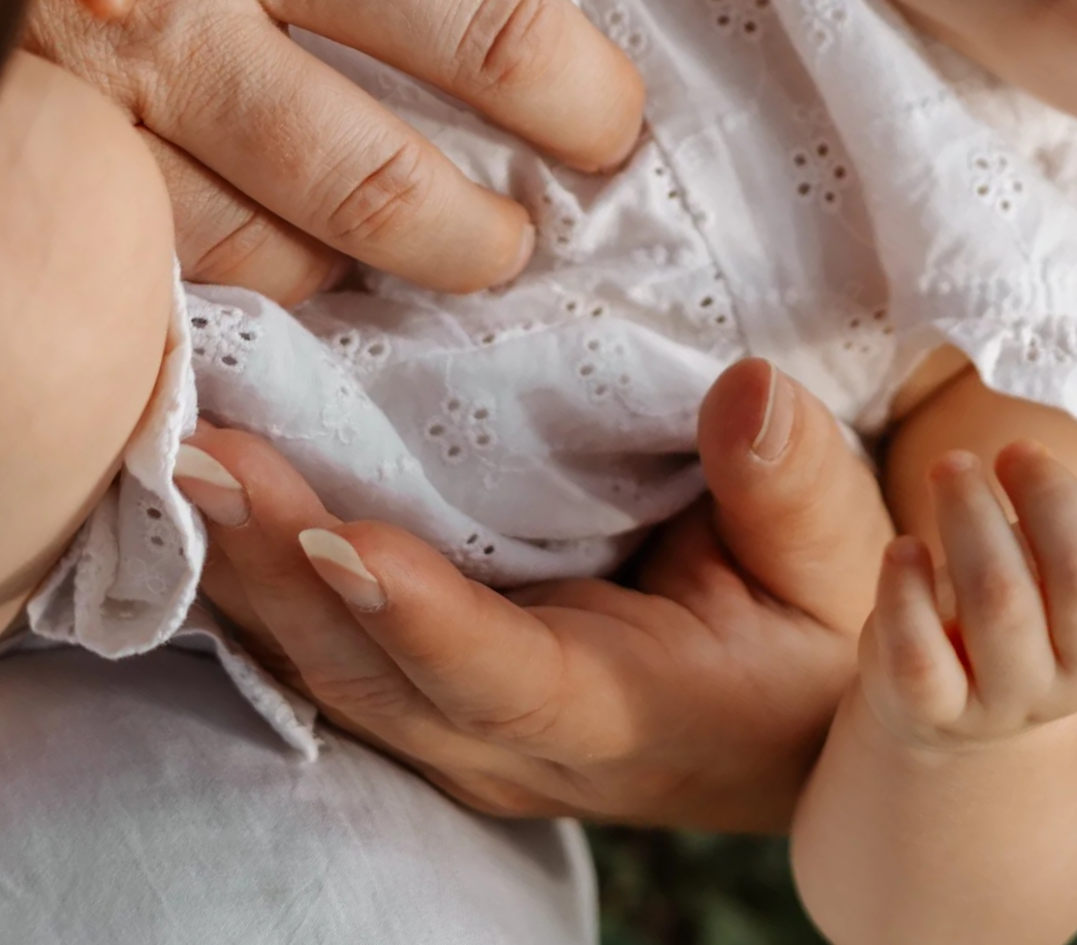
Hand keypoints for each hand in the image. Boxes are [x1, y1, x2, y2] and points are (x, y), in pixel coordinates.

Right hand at [31, 0, 641, 303]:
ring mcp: (152, 50)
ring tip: (506, 245)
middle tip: (607, 131)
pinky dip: (312, 270)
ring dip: (471, 236)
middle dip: (578, 97)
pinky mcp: (96, 161)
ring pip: (378, 185)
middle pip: (484, 19)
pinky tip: (343, 265)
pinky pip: (249, 249)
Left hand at [175, 360, 893, 830]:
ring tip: (184, 454)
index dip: (422, 620)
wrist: (788, 709)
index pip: (506, 681)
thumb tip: (743, 392)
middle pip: (371, 674)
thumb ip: (796, 487)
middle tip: (206, 455)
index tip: (342, 541)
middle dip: (282, 570)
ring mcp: (456, 718)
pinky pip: (323, 638)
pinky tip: (216, 489)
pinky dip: (262, 570)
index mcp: (622, 713)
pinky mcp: (428, 680)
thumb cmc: (817, 627)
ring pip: (324, 664)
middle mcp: (511, 737)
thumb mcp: (839, 560)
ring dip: (249, 567)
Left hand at [859, 441, 1076, 750]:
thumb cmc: (1030, 596)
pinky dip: (909, 591)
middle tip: (1012, 451)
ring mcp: (1004, 698)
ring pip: (1001, 606)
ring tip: (951, 467)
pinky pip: (922, 655)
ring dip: (971, 518)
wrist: (945, 700)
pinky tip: (906, 548)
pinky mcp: (931, 705)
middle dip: (1049, 499)